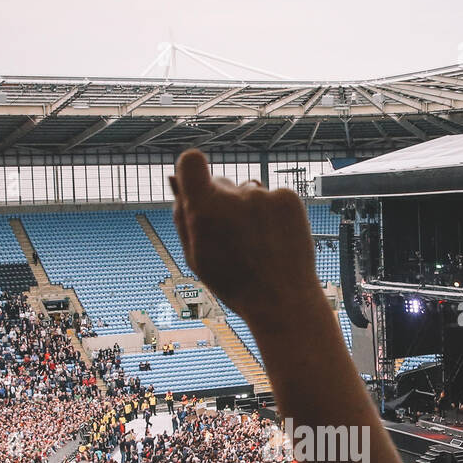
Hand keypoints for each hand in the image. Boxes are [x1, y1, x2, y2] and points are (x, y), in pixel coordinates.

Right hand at [171, 149, 323, 332]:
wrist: (282, 300)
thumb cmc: (234, 282)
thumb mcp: (197, 256)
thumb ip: (182, 216)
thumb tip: (175, 179)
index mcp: (204, 209)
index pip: (190, 162)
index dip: (190, 170)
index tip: (196, 183)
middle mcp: (234, 195)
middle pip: (221, 182)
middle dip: (221, 201)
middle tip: (233, 238)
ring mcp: (263, 194)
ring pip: (249, 189)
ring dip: (249, 208)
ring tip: (257, 244)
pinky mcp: (287, 198)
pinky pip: (274, 196)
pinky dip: (274, 213)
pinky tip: (276, 241)